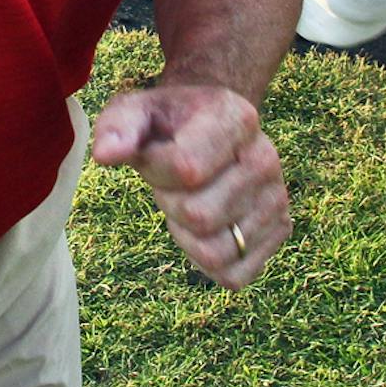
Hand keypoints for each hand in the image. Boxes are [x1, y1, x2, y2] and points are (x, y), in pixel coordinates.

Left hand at [90, 83, 291, 289]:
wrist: (212, 126)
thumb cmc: (167, 122)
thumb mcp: (136, 111)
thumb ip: (118, 128)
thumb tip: (105, 156)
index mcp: (237, 118)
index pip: (187, 169)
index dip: (153, 169)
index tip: (150, 154)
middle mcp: (266, 158)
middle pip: (199, 216)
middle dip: (168, 203)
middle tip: (170, 183)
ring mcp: (277, 197)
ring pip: (216, 252)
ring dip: (185, 235)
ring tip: (187, 202)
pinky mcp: (280, 230)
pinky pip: (233, 275)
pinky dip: (206, 260)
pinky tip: (204, 227)